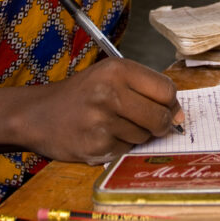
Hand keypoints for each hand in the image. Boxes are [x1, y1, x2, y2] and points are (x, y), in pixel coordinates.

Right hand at [19, 58, 181, 163]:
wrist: (39, 114)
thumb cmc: (81, 94)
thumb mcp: (110, 76)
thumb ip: (146, 89)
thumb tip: (180, 116)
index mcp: (117, 70)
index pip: (166, 90)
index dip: (170, 103)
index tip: (164, 107)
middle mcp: (110, 93)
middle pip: (161, 117)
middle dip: (159, 123)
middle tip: (145, 121)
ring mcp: (103, 121)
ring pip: (145, 136)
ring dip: (137, 135)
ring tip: (114, 124)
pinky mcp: (96, 146)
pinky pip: (126, 150)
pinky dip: (120, 146)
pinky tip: (102, 135)